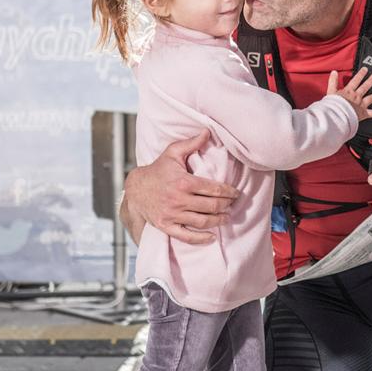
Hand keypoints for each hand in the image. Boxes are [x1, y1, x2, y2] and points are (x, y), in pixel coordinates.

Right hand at [121, 129, 238, 243]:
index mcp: (183, 182)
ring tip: (227, 217)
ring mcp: (172, 214)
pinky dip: (201, 239)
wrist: (136, 189)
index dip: (228, 192)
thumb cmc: (157, 169)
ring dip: (218, 220)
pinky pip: (187, 236)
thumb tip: (207, 131)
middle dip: (226, 205)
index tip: (236, 193)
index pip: (213, 189)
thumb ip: (191, 143)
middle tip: (233, 204)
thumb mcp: (172, 153)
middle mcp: (178, 199)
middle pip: (211, 206)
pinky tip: (212, 236)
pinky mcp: (166, 226)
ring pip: (203, 221)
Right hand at [327, 67, 371, 122]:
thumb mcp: (330, 92)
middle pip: (365, 87)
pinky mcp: (364, 113)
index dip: (361, 74)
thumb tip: (334, 72)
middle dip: (371, 80)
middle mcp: (357, 96)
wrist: (337, 116)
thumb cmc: (333, 105)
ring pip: (371, 98)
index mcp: (349, 91)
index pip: (356, 80)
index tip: (365, 69)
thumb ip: (333, 81)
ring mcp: (361, 104)